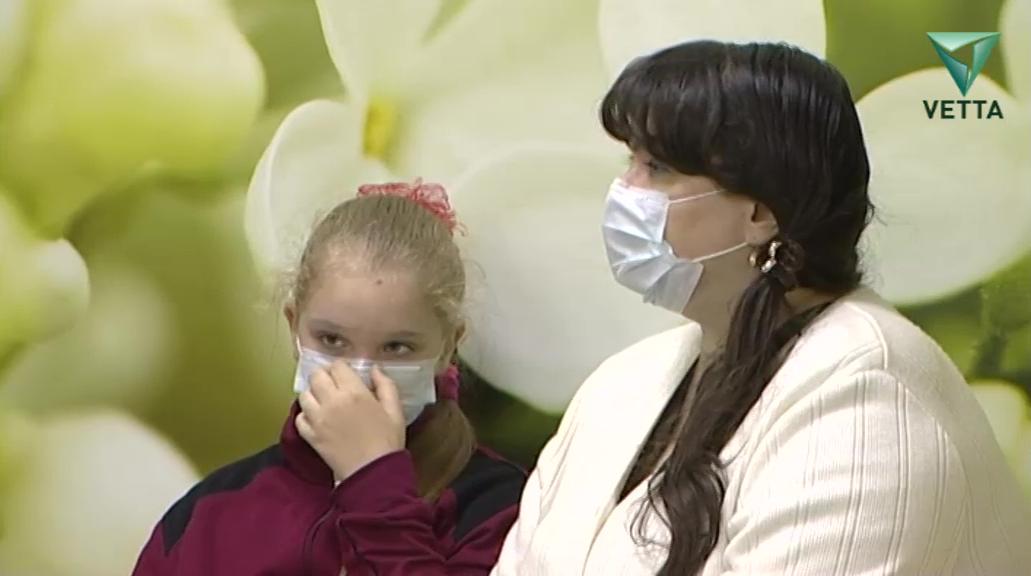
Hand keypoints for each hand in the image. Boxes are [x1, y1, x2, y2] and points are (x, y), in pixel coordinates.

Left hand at [296, 362, 405, 481]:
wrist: (373, 473)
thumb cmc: (387, 441)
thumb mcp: (395, 410)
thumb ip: (386, 386)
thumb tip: (374, 370)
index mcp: (354, 392)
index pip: (337, 366)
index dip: (342, 368)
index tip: (347, 375)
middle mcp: (332, 401)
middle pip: (316, 376)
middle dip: (325, 376)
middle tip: (334, 385)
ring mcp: (318, 419)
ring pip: (304, 395)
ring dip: (313, 394)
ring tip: (324, 401)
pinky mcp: (310, 436)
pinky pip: (299, 418)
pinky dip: (305, 415)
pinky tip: (317, 418)